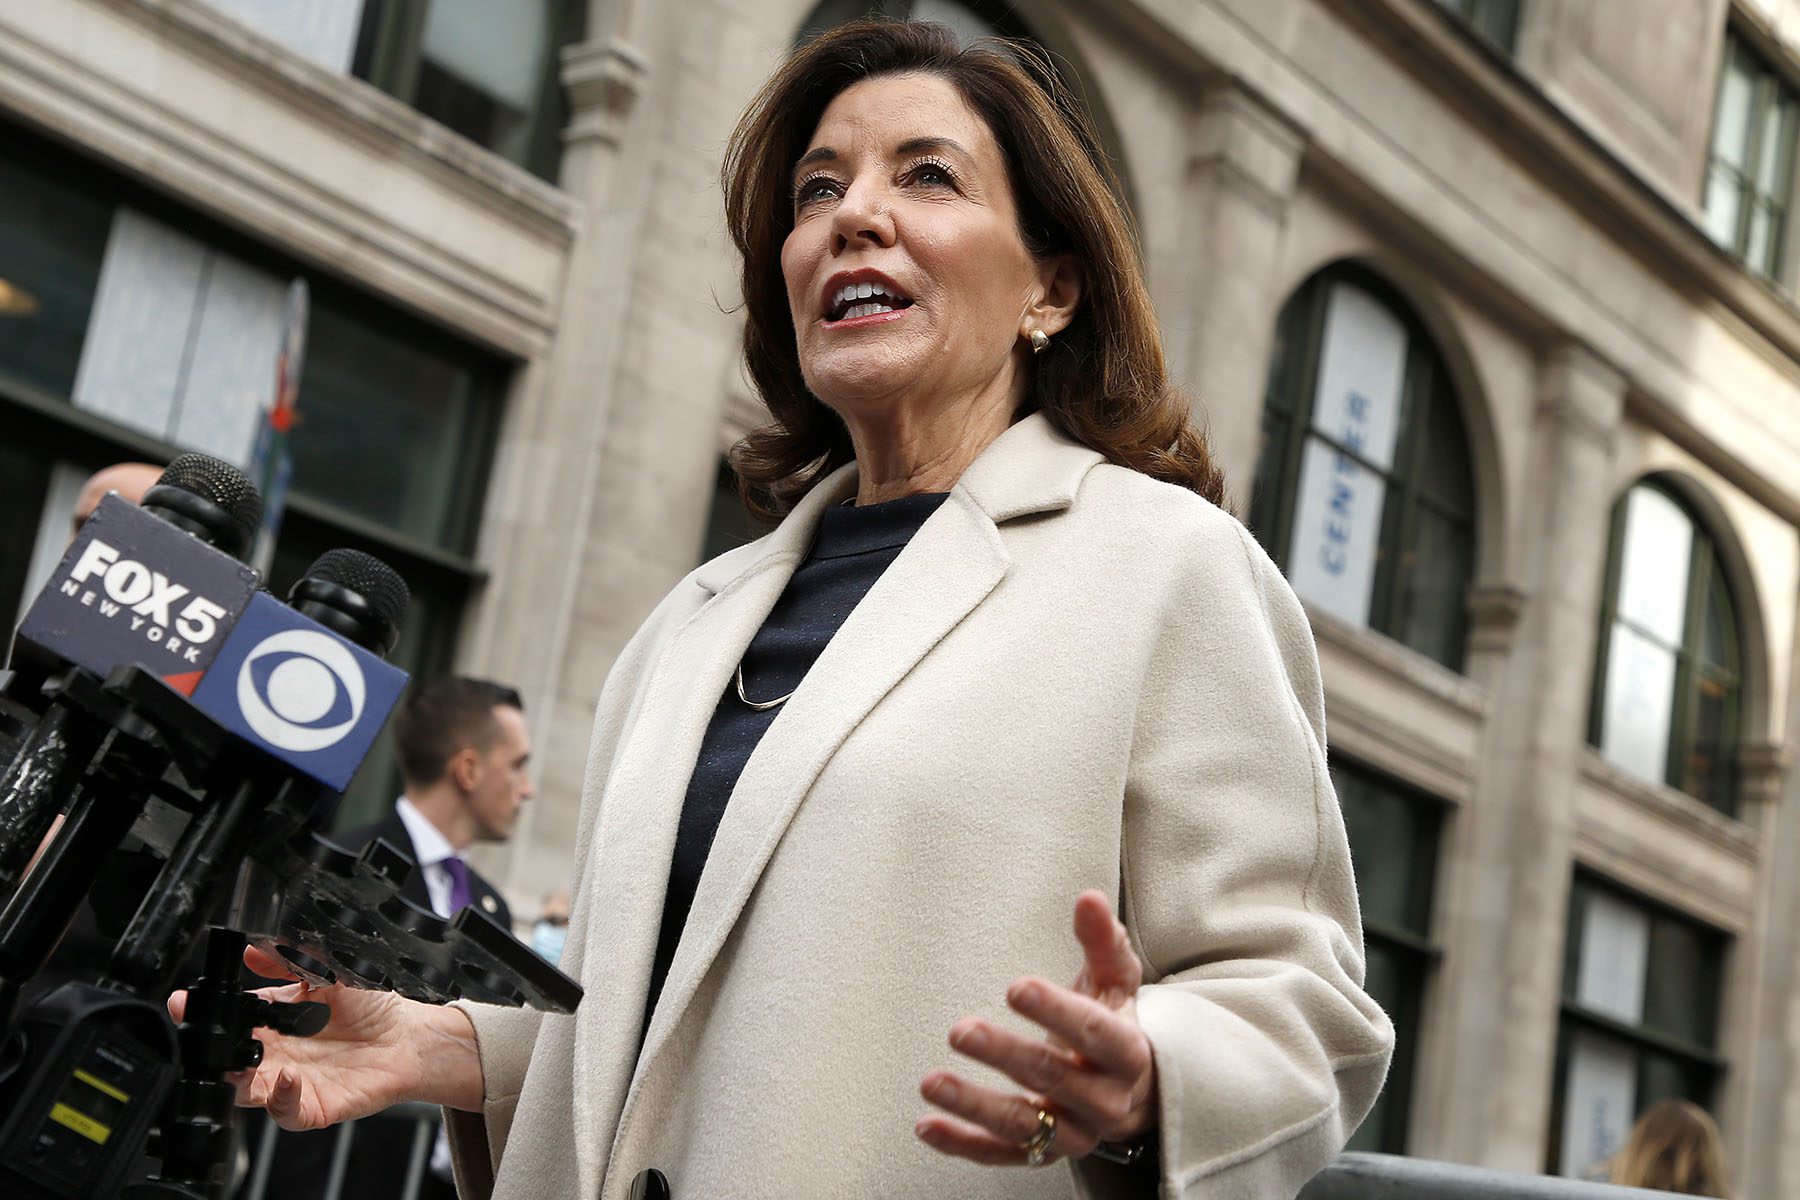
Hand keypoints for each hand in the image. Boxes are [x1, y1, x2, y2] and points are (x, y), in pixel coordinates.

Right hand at [167, 944, 482, 1129]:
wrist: (408, 1037)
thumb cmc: (371, 1007)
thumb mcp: (329, 974)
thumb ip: (290, 962)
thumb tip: (251, 949)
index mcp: (274, 1021)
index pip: (230, 1019)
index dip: (205, 1013)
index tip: (185, 1002)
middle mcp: (276, 1055)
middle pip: (227, 1060)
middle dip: (209, 1051)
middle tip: (204, 1037)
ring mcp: (290, 1083)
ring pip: (246, 1091)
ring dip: (236, 1080)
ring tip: (238, 1063)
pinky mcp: (311, 1107)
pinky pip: (285, 1112)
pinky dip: (280, 1098)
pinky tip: (287, 1077)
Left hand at [916, 890, 1156, 1165]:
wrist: (1128, 1090)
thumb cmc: (1111, 1022)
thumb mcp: (1113, 981)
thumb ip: (1101, 941)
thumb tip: (1089, 899)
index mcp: (1126, 1053)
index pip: (1094, 1033)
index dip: (1055, 1011)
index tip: (1015, 988)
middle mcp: (1105, 1101)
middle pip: (1053, 1078)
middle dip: (1005, 1055)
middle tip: (961, 1030)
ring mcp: (1074, 1133)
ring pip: (1023, 1124)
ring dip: (974, 1104)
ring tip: (931, 1083)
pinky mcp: (1043, 1155)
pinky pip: (1000, 1155)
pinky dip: (962, 1144)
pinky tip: (927, 1126)